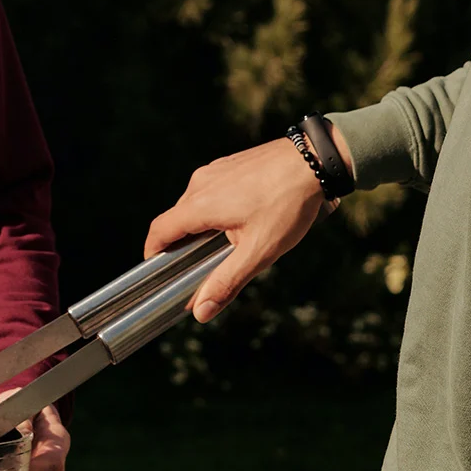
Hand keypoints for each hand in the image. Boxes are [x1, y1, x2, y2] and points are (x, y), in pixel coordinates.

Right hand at [143, 127, 350, 321]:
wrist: (316, 159)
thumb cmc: (289, 204)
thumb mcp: (259, 250)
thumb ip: (227, 281)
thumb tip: (200, 312)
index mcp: (200, 204)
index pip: (159, 231)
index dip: (153, 253)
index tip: (157, 270)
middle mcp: (201, 183)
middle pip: (177, 219)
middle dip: (182, 244)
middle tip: (198, 266)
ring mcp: (216, 170)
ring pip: (195, 204)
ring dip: (202, 226)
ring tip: (227, 244)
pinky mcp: (231, 164)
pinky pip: (211, 190)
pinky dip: (216, 209)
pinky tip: (242, 220)